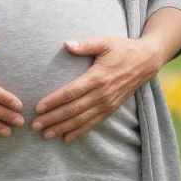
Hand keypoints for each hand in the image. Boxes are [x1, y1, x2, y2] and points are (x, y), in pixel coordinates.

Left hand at [34, 33, 169, 140]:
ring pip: (81, 119)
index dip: (54, 101)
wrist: (146, 62)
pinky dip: (79, 131)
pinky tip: (66, 138)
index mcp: (97, 77)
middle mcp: (102, 94)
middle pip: (73, 110)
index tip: (38, 108)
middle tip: (35, 125)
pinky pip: (93, 123)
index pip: (71, 92)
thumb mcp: (105, 41)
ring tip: (46, 134)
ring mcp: (107, 103)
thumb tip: (66, 44)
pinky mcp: (111, 109)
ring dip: (63, 128)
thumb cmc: (122, 49)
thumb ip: (85, 44)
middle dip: (53, 119)